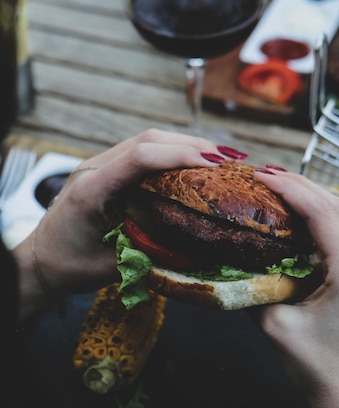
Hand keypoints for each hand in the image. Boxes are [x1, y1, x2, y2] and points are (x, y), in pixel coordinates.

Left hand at [13, 129, 232, 320]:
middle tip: (229, 160)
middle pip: (148, 140)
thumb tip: (198, 248)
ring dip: (183, 145)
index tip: (215, 165)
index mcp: (92, 189)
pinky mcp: (105, 168)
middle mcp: (93, 168)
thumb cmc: (70, 267)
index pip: (140, 158)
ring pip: (146, 140)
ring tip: (219, 159)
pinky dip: (170, 152)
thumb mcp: (113, 267)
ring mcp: (98, 164)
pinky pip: (141, 151)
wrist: (39, 261)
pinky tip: (192, 161)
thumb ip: (151, 253)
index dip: (180, 155)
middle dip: (191, 145)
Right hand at [254, 170, 338, 407]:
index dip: (290, 188)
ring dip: (314, 199)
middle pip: (337, 207)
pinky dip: (323, 220)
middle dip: (302, 185)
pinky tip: (300, 219)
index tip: (262, 175)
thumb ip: (253, 289)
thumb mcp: (275, 325)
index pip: (321, 213)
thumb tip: (232, 263)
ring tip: (281, 188)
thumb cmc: (317, 369)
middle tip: (267, 174)